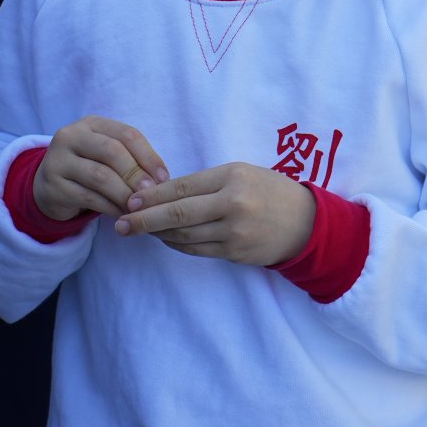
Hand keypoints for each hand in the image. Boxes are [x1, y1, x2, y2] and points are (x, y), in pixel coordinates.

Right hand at [33, 116, 169, 222]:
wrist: (48, 187)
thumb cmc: (88, 167)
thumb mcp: (107, 155)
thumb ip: (131, 159)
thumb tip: (161, 179)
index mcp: (91, 124)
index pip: (127, 134)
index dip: (149, 156)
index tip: (164, 177)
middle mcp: (71, 137)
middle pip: (112, 152)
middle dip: (136, 174)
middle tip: (151, 192)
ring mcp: (57, 161)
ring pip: (100, 176)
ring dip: (124, 193)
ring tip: (139, 206)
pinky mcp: (52, 187)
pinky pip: (88, 198)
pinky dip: (110, 207)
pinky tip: (122, 213)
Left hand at [114, 163, 316, 266]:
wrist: (306, 223)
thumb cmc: (270, 191)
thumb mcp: (242, 174)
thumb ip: (206, 183)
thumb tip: (161, 193)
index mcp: (233, 177)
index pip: (182, 187)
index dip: (152, 196)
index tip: (129, 200)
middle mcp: (232, 204)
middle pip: (177, 214)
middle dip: (143, 220)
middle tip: (120, 225)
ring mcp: (233, 232)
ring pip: (183, 235)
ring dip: (157, 234)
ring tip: (138, 231)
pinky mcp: (234, 253)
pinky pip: (196, 250)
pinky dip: (177, 244)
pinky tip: (165, 238)